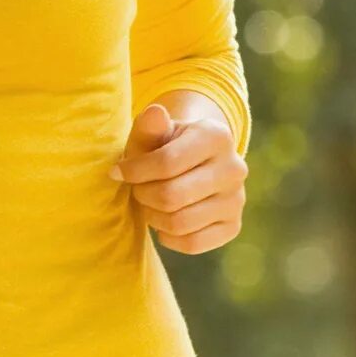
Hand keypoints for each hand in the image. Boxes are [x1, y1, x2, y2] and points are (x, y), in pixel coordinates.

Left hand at [115, 100, 248, 254]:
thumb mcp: (154, 133)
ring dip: (152, 217)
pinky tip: (164, 220)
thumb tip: (154, 113)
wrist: (194, 163)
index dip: (134, 172)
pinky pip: (192, 243)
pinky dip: (169, 236)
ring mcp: (237, 199)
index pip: (166, 163)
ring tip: (149, 203)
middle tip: (136, 189)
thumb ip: (149, 126)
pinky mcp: (234, 225)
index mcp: (216, 136)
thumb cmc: (164, 146)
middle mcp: (234, 168)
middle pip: (171, 196)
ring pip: (180, 223)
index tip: (118, 172)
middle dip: (143, 195)